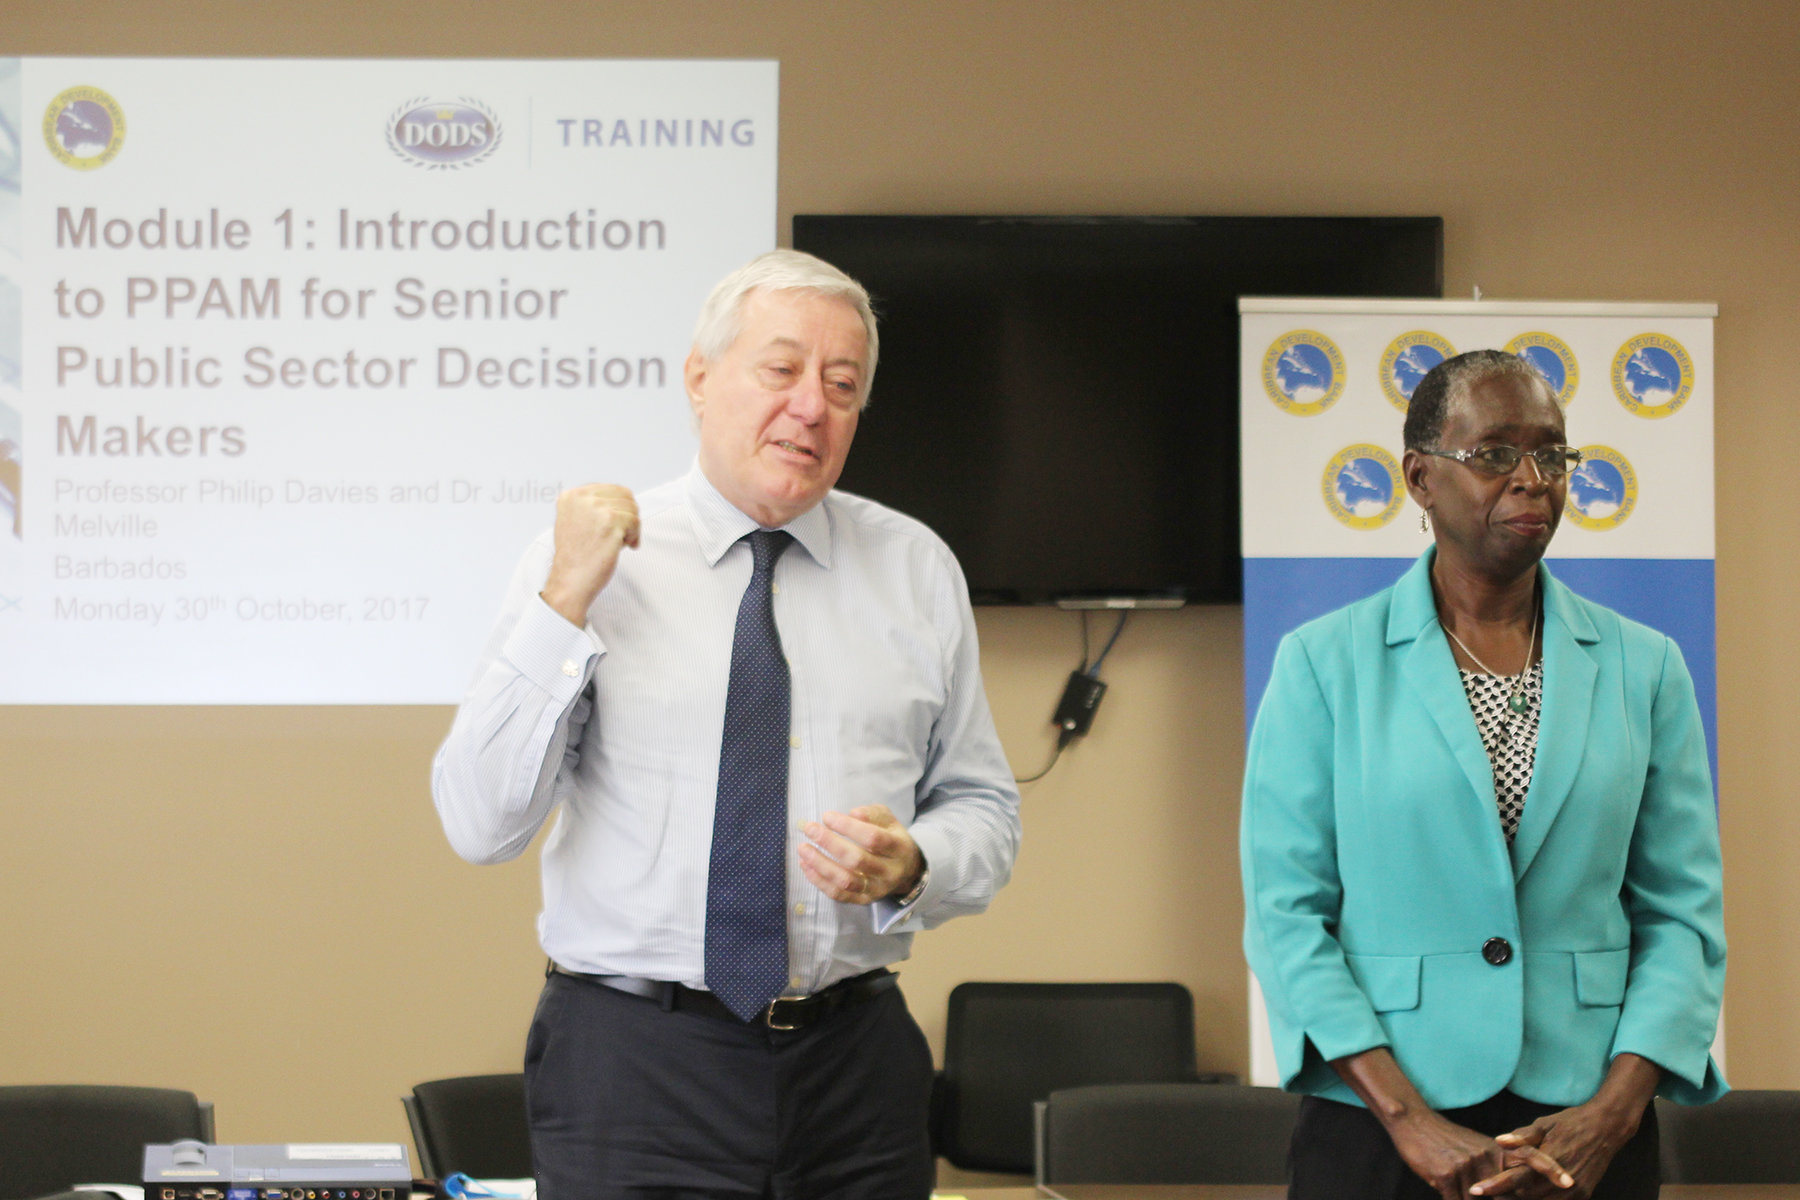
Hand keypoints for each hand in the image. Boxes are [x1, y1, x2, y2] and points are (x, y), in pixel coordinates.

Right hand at [541, 484, 639, 624]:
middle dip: (627, 517)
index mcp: (572, 495)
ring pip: (632, 509)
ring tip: (618, 543)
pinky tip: (623, 548)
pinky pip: (636, 522)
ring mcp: (596, 509)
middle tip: (620, 536)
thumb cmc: (576, 557)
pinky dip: (634, 537)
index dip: (620, 509)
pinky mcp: (610, 522)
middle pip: (625, 496)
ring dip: (631, 528)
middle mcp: (582, 498)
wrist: (570, 581)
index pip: (612, 489)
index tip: (615, 526)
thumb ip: (592, 506)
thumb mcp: (574, 521)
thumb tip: (623, 498)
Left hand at [797, 805, 924, 904]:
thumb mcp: (889, 821)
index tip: (826, 816)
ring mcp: (876, 889)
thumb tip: (852, 814)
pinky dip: (819, 880)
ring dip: (820, 865)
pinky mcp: (863, 900)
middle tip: (810, 829)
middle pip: (857, 860)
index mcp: (898, 848)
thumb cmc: (891, 839)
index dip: (847, 827)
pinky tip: (805, 865)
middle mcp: (889, 872)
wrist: (907, 872)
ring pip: (845, 881)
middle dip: (829, 843)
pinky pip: (838, 894)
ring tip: (803, 848)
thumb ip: (872, 814)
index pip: (872, 838)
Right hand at [1384, 1109, 1570, 1199]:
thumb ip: (1495, 1167)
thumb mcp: (1475, 1147)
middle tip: (1487, 1192)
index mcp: (1495, 1149)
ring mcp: (1465, 1166)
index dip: (1550, 1169)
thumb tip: (1512, 1190)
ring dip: (1471, 1199)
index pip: (1529, 1156)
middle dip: (1505, 1198)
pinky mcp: (1445, 1175)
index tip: (1569, 1182)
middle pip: (1506, 1192)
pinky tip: (1449, 1193)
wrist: (1413, 1122)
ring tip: (1465, 1191)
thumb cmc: (1446, 1139)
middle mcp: (1484, 1156)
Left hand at [1471, 1104, 1638, 1198]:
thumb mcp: (1544, 1124)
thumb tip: (1498, 1141)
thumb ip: (1522, 1137)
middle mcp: (1562, 1180)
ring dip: (1521, 1199)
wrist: (1606, 1129)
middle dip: (1504, 1196)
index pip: (1516, 1179)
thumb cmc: (1570, 1123)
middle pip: (1525, 1196)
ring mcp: (1574, 1191)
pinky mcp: (1583, 1196)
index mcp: (1549, 1159)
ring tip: (1501, 1195)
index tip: (1475, 1190)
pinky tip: (1526, 1194)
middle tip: (1484, 1191)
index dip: (1495, 1186)